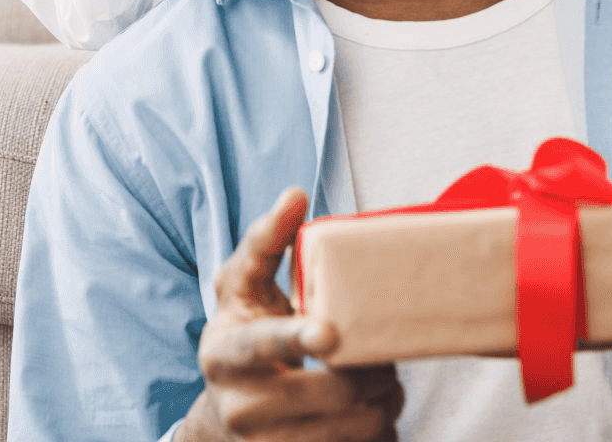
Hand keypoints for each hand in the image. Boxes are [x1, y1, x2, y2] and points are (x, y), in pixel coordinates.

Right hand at [181, 188, 403, 441]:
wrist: (227, 414)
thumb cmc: (243, 331)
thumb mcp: (241, 286)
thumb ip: (265, 240)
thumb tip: (295, 194)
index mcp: (224, 353)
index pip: (262, 346)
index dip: (295, 338)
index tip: (329, 332)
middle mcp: (240, 407)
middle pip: (329, 393)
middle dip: (374, 373)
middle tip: (387, 358)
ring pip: (353, 429)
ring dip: (385, 404)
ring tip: (384, 384)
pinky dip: (380, 433)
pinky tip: (374, 414)